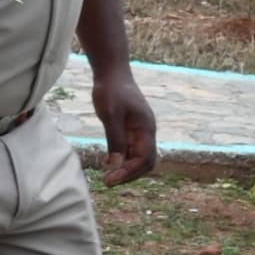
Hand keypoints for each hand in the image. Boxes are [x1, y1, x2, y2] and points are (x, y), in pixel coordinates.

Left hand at [92, 62, 157, 185]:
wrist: (112, 73)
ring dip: (125, 169)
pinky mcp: (131, 130)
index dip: (129, 172)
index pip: (144, 158)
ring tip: (107, 177)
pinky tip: (108, 165)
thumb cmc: (111, 90)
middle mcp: (147, 132)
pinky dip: (122, 161)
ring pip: (138, 158)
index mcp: (146, 128)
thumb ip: (115, 139)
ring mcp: (140, 131)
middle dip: (129, 174)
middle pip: (145, 162)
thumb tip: (116, 164)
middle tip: (108, 181)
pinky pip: (131, 151)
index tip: (111, 178)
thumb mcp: (110, 114)